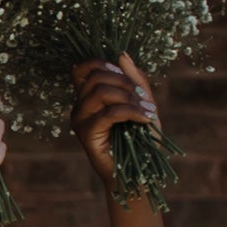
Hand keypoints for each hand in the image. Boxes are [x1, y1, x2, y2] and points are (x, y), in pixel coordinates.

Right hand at [73, 54, 161, 174]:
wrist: (140, 171)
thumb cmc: (141, 139)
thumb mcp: (143, 102)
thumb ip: (134, 79)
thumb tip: (121, 54)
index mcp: (89, 97)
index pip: (82, 68)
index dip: (101, 63)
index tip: (123, 73)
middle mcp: (80, 107)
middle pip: (95, 76)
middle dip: (124, 81)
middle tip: (143, 97)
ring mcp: (81, 121)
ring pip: (100, 91)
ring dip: (129, 97)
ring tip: (146, 110)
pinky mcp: (87, 134)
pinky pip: (109, 112)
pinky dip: (132, 112)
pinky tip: (146, 119)